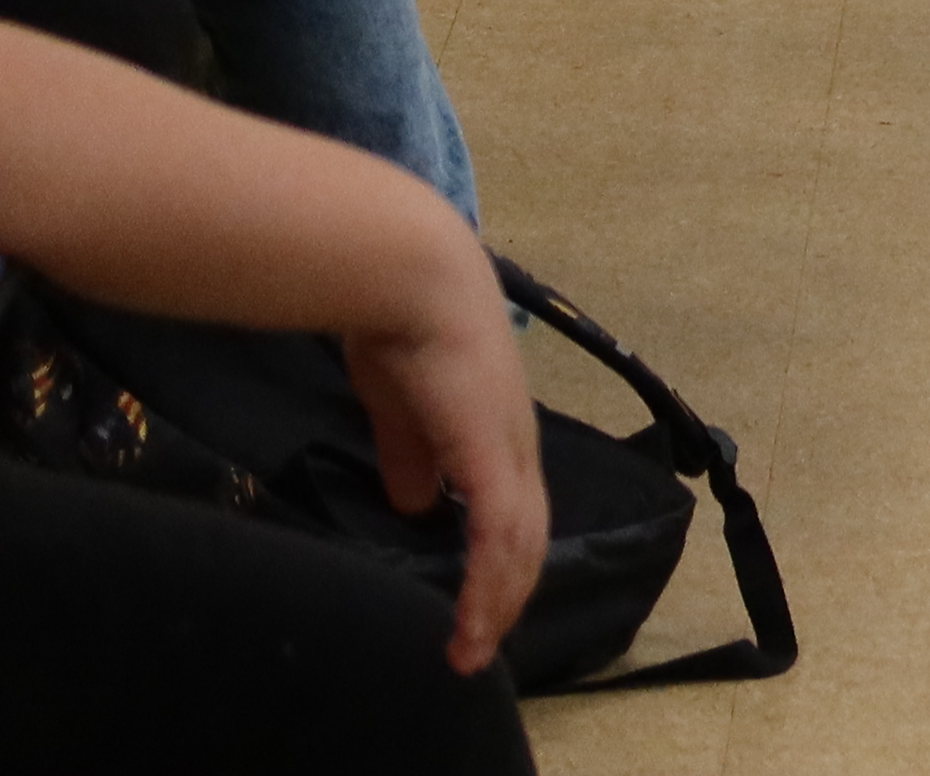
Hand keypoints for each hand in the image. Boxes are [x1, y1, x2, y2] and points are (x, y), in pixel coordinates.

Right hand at [342, 241, 548, 672]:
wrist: (410, 279)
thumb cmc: (401, 328)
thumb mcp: (402, 406)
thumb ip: (412, 453)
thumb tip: (416, 506)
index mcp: (497, 429)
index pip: (513, 508)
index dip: (502, 558)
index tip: (478, 603)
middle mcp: (515, 443)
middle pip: (528, 534)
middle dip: (506, 594)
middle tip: (477, 646)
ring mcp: (507, 446)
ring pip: (519, 544)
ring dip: (497, 602)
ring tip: (470, 651)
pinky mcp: (488, 452)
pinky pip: (497, 534)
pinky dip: (488, 583)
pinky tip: (473, 620)